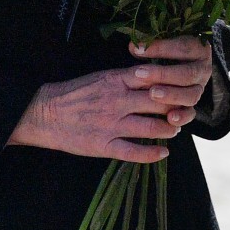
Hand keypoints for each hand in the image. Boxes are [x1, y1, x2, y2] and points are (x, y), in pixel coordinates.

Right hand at [7, 36, 212, 161]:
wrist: (44, 112)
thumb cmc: (75, 93)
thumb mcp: (102, 76)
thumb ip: (127, 78)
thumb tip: (154, 77)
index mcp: (117, 80)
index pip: (155, 79)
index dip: (173, 85)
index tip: (183, 88)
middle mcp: (117, 101)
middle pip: (159, 103)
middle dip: (176, 108)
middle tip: (185, 111)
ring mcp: (111, 124)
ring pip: (151, 127)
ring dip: (169, 129)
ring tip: (175, 129)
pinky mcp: (103, 145)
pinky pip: (133, 152)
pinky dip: (152, 153)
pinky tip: (163, 153)